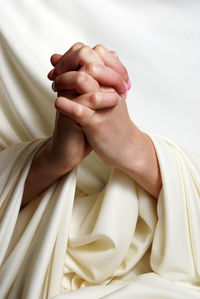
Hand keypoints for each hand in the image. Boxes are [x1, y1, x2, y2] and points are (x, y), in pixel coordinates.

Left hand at [52, 45, 160, 197]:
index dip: (75, 54)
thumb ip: (84, 75)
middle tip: (55, 75)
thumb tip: (55, 56)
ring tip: (55, 87)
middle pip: (89, 60)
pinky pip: (81, 110)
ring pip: (83, 80)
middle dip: (66, 64)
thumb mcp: (104, 95)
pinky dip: (67, 104)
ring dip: (63, 80)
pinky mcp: (98, 124)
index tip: (62, 66)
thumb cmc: (112, 120)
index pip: (96, 51)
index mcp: (115, 80)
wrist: (127, 147)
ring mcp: (105, 105)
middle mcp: (112, 89)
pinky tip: (58, 103)